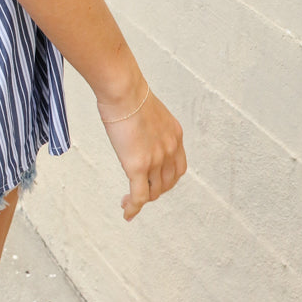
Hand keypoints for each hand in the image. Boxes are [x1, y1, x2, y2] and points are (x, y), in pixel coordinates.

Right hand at [98, 84, 186, 220]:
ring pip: (153, 192)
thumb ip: (149, 127)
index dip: (167, 179)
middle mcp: (170, 150)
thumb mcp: (148, 110)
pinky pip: (139, 196)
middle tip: (139, 192)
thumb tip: (136, 131)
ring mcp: (155, 160)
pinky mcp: (138, 166)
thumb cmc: (128, 93)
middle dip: (154, 191)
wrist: (123, 90)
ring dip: (142, 200)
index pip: (177, 168)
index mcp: (175, 136)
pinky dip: (134, 207)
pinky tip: (127, 211)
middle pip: (167, 183)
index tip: (155, 181)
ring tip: (128, 201)